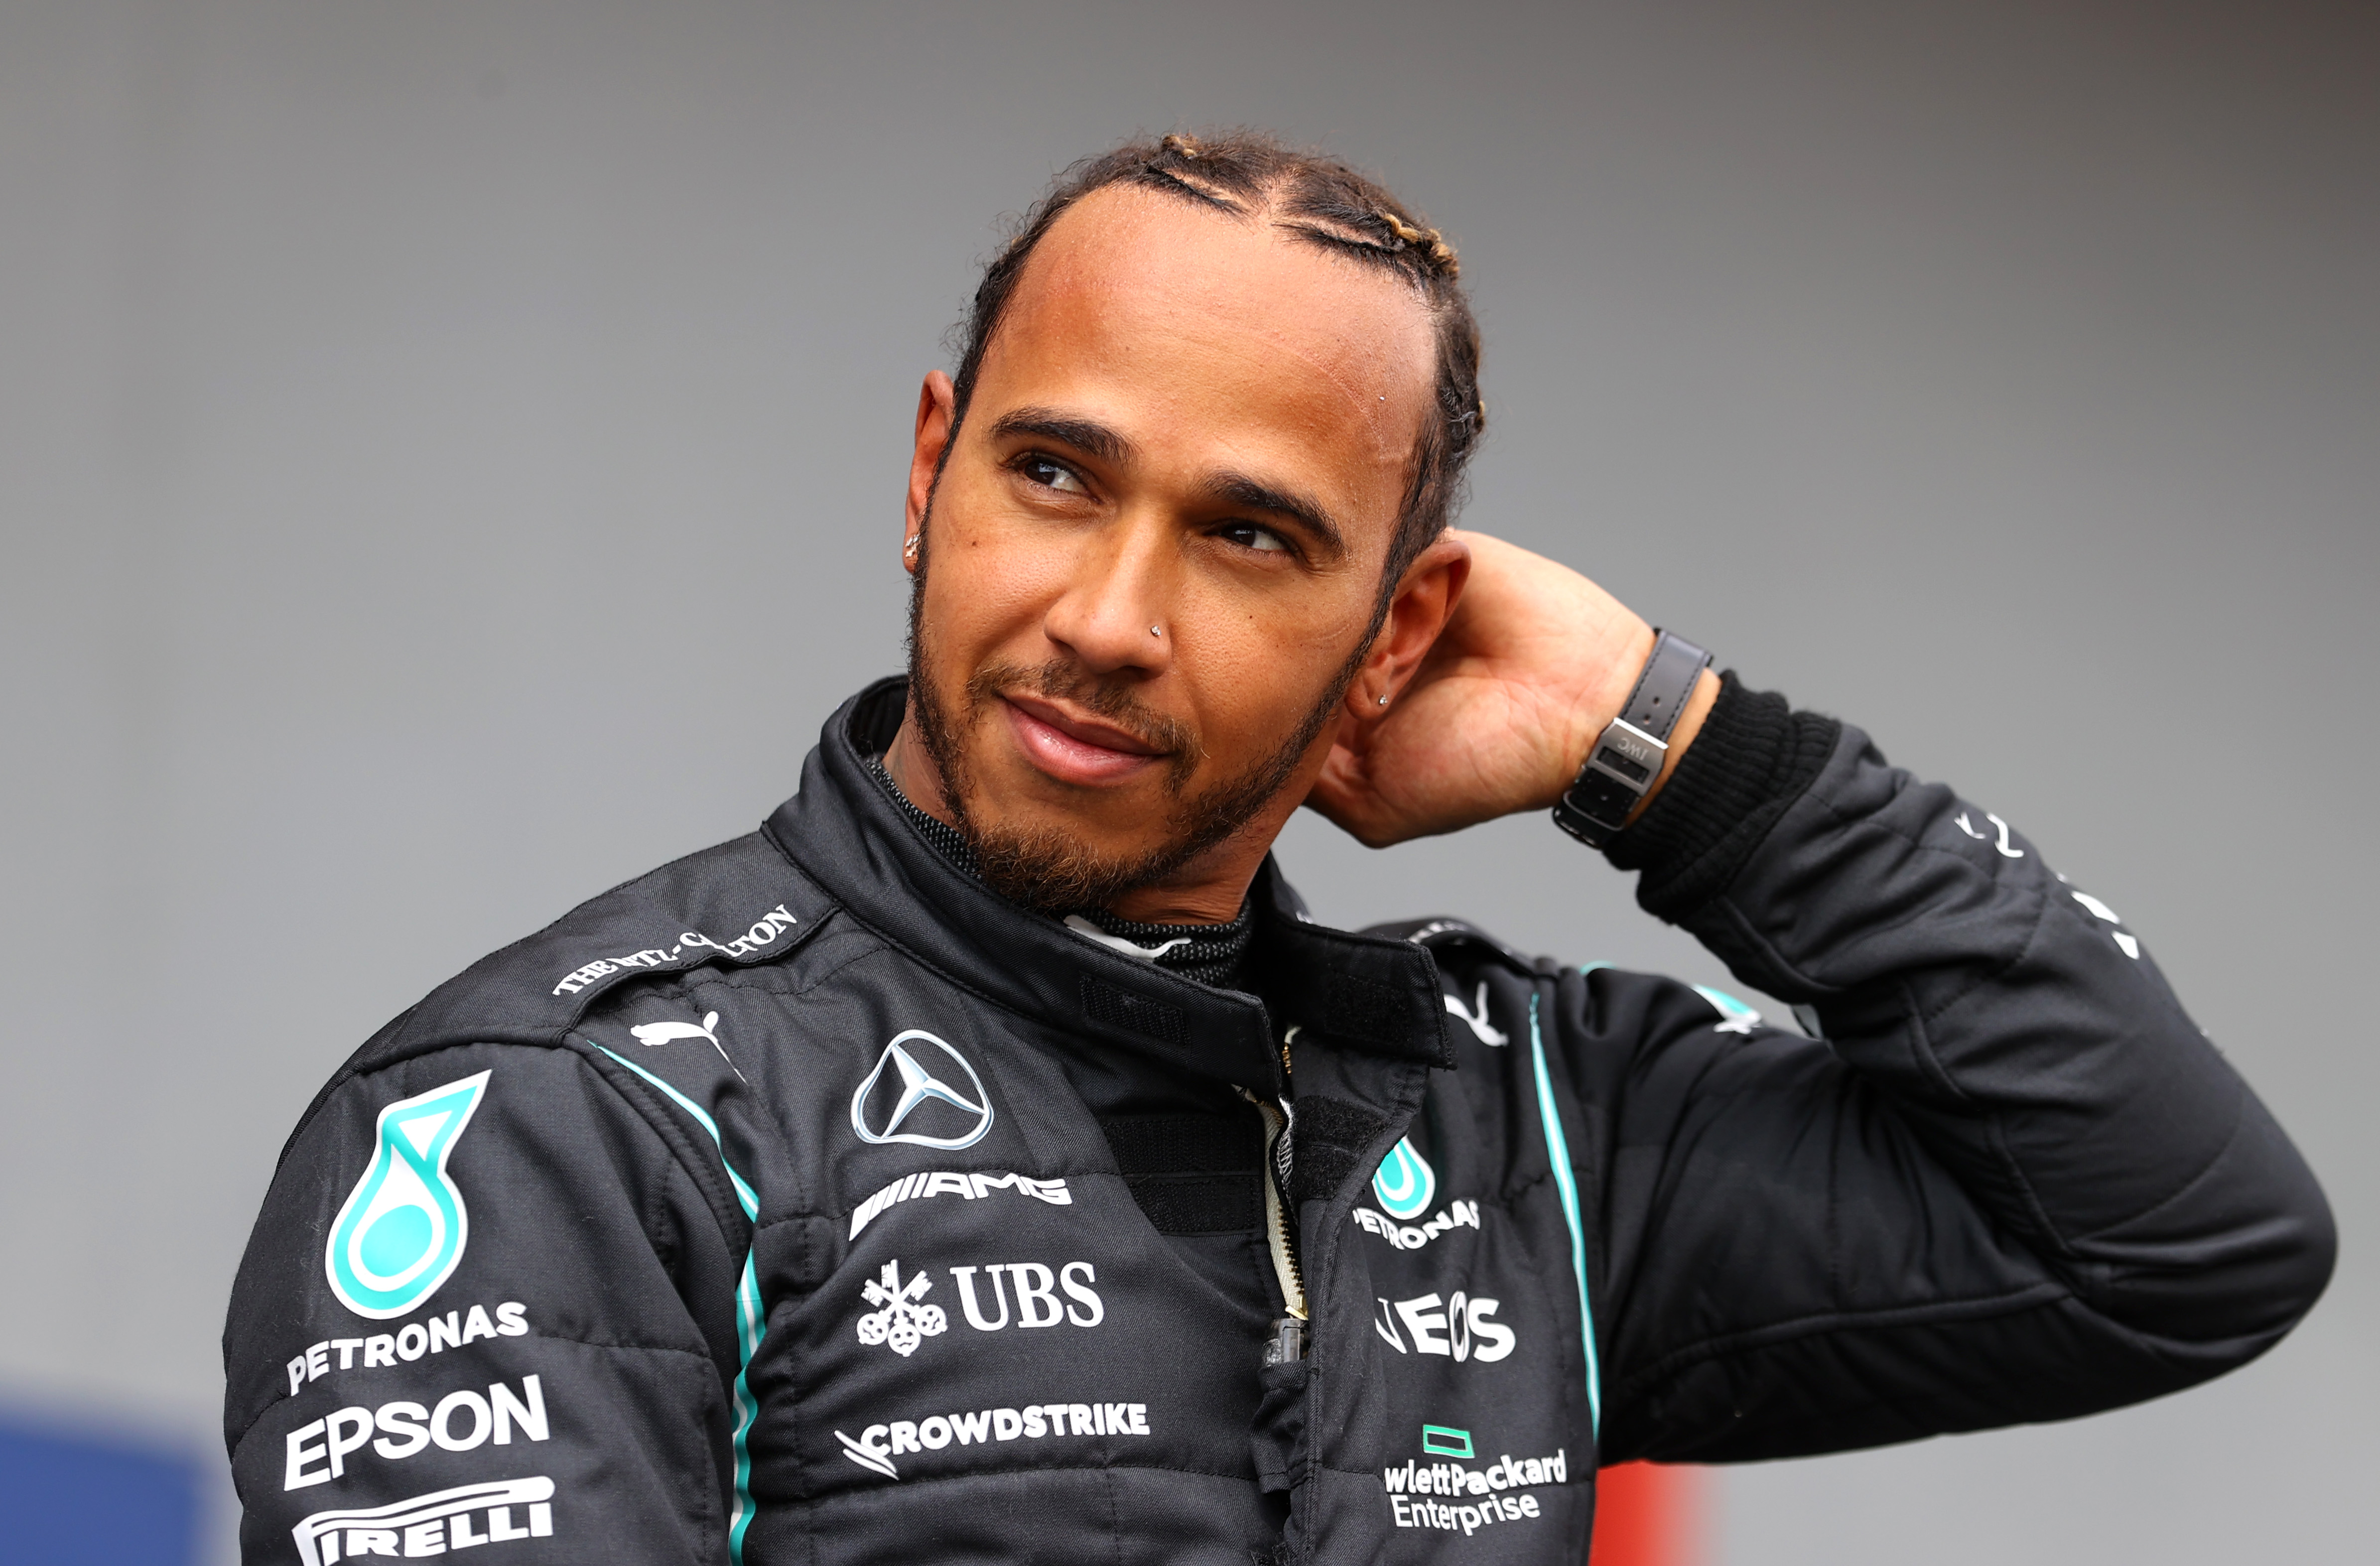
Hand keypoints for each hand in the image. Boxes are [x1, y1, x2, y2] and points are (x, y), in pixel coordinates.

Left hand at [1306, 531, 1713, 847]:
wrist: (1579, 711)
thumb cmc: (1488, 765)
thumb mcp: (1375, 805)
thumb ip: (1309, 780)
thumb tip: (1251, 747)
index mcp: (1343, 700)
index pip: (1278, 680)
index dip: (1280, 693)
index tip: (1314, 717)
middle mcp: (1360, 645)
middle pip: (1294, 629)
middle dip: (1321, 657)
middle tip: (1371, 690)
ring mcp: (1391, 596)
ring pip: (1334, 588)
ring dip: (1366, 625)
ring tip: (1408, 660)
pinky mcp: (1428, 553)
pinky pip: (1385, 546)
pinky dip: (1402, 585)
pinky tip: (1436, 624)